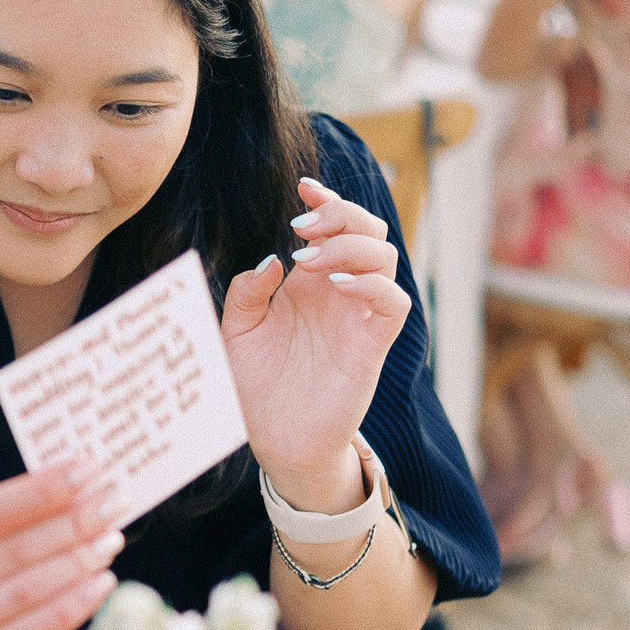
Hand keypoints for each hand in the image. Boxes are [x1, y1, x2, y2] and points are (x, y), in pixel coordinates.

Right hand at [0, 467, 123, 629]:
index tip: (88, 468)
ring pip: (30, 592)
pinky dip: (73, 606)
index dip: (44, 489)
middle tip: (115, 499)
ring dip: (80, 562)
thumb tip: (65, 493)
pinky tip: (101, 582)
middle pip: (17, 551)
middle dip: (75, 521)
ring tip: (112, 537)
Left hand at [223, 176, 409, 507]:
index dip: (327, 201)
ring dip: (352, 246)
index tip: (304, 189)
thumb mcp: (235, 333)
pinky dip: (374, 285)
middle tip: (304, 226)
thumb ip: (247, 293)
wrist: (275, 440)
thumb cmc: (255, 386)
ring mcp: (359, 317)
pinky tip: (339, 287)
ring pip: (385, 258)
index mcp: (308, 282)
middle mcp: (339, 293)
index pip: (333, 227)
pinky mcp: (373, 345)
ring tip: (313, 261)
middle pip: (367, 230)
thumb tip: (272, 260)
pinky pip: (394, 303)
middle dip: (342, 214)